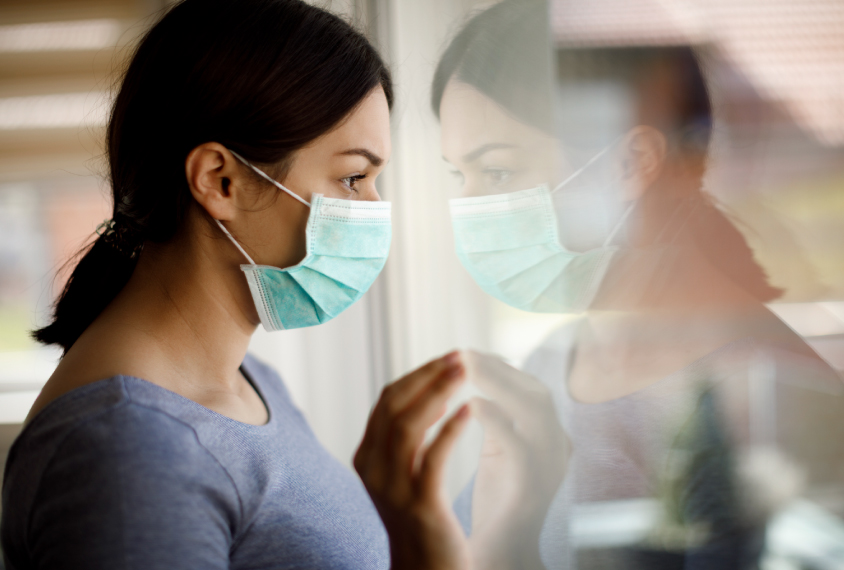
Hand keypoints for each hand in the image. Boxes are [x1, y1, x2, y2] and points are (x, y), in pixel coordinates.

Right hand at [355, 351, 471, 569]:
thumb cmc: (424, 518)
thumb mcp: (405, 472)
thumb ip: (407, 436)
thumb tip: (432, 391)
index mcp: (368, 455)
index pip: (388, 399)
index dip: (419, 375)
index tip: (448, 358)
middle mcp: (372, 468)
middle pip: (394, 405)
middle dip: (429, 376)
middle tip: (460, 356)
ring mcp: (392, 488)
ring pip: (408, 426)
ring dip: (439, 393)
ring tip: (466, 372)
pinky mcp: (419, 505)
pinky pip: (432, 459)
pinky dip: (450, 430)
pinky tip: (471, 411)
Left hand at [464, 351, 569, 569]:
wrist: (504, 551)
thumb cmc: (498, 500)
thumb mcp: (502, 450)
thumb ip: (499, 416)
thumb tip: (478, 372)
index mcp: (551, 437)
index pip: (532, 388)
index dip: (502, 367)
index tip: (468, 354)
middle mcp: (559, 447)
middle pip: (538, 391)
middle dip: (501, 369)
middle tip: (465, 354)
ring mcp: (551, 466)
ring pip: (536, 410)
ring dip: (500, 384)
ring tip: (467, 368)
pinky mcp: (535, 486)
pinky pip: (520, 444)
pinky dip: (499, 419)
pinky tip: (473, 405)